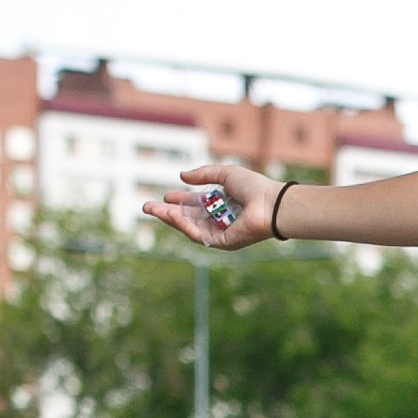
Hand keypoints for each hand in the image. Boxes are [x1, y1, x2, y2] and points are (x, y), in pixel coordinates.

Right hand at [144, 163, 280, 251]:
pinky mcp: (222, 243)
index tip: (166, 196)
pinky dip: (183, 225)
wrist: (271, 204)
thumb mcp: (225, 174)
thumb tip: (183, 176)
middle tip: (146, 207)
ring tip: (154, 209)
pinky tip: (171, 215)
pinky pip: (197, 235)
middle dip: (167, 213)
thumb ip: (204, 174)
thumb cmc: (254, 187)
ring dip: (171, 218)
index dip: (180, 201)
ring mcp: (221, 233)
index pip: (197, 205)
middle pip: (189, 219)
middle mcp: (221, 220)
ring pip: (190, 227)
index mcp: (223, 205)